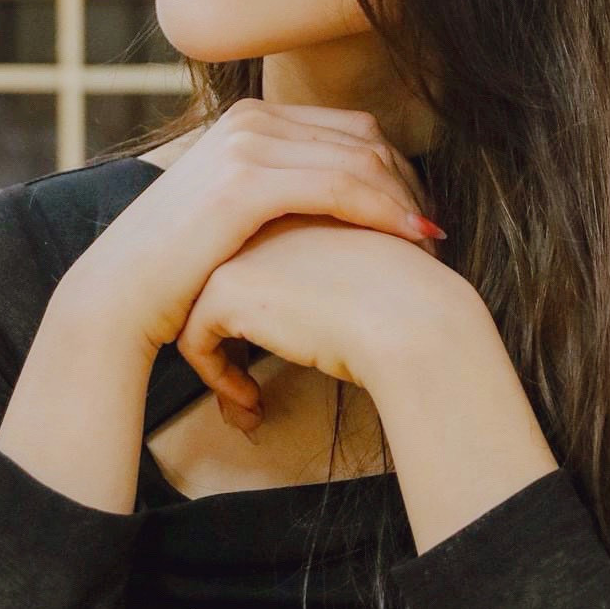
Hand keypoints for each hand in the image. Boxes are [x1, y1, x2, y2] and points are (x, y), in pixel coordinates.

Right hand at [54, 99, 443, 416]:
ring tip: (431, 239)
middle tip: (435, 228)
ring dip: (404, 199)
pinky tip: (410, 239)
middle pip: (362, 139)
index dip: (397, 169)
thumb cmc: (178, 269)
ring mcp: (246, 145)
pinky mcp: (245, 182)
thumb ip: (278, 191)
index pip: (351, 129)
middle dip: (408, 183)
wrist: (119, 297)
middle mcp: (250, 119)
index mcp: (250, 119)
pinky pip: (340, 188)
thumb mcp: (230, 212)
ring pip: (359, 161)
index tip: (420, 211)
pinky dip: (383, 211)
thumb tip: (333, 204)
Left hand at [176, 211, 449, 431]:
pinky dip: (217, 377)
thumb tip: (328, 308)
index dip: (265, 305)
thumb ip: (343, 273)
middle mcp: (266, 218)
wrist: (411, 316)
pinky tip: (250, 404)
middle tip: (246, 381)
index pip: (263, 255)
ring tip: (246, 401)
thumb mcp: (376, 268)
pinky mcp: (226, 287)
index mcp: (303, 204)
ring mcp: (241, 247)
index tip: (278, 346)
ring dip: (219, 361)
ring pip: (201, 307)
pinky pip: (195, 339)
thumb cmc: (413, 299)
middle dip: (231, 335)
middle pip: (228, 279)